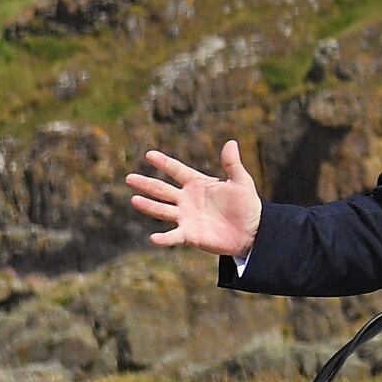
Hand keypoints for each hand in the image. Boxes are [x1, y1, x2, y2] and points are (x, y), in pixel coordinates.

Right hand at [129, 141, 263, 257]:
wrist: (252, 231)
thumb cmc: (246, 204)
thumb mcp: (241, 182)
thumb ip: (232, 164)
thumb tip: (231, 142)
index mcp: (197, 183)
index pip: (176, 170)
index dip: (164, 163)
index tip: (149, 155)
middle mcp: (186, 199)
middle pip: (162, 190)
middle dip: (146, 184)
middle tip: (129, 178)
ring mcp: (186, 217)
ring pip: (162, 210)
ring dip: (149, 206)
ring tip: (135, 200)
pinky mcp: (189, 235)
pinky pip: (174, 236)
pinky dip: (164, 238)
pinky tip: (153, 238)